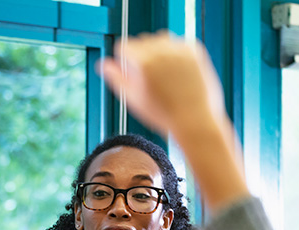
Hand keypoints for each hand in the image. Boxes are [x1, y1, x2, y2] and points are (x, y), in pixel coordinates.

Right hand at [99, 32, 226, 139]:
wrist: (195, 121)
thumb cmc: (163, 115)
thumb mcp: (133, 99)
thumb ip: (116, 78)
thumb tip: (102, 65)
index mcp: (143, 62)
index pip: (124, 46)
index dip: (125, 60)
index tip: (132, 71)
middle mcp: (161, 51)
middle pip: (142, 40)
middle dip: (142, 54)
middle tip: (151, 78)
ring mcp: (180, 49)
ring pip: (161, 39)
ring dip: (159, 51)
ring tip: (165, 75)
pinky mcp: (195, 51)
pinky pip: (179, 43)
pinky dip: (176, 53)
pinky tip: (178, 72)